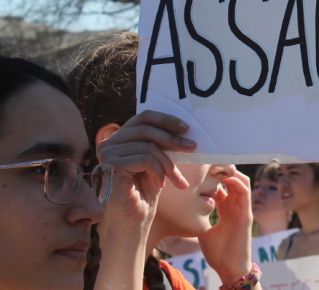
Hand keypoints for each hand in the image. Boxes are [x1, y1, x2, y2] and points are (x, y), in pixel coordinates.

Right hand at [97, 110, 193, 232]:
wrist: (135, 219)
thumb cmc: (146, 190)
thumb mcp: (157, 160)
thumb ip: (162, 142)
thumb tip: (184, 127)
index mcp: (119, 137)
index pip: (144, 117)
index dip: (166, 120)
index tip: (186, 128)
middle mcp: (109, 143)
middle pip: (147, 129)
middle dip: (173, 139)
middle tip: (192, 148)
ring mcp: (107, 154)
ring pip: (148, 146)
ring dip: (168, 163)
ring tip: (175, 178)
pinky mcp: (111, 167)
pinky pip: (145, 159)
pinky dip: (158, 171)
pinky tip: (160, 184)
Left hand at [198, 171, 252, 285]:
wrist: (230, 268)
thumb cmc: (218, 252)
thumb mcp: (203, 231)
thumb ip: (198, 218)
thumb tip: (183, 209)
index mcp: (226, 208)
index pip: (222, 185)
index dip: (212, 175)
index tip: (199, 167)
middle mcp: (235, 205)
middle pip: (233, 179)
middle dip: (222, 168)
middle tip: (208, 160)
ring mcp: (243, 208)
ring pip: (242, 180)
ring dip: (231, 171)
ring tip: (217, 164)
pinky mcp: (247, 213)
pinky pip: (244, 191)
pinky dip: (236, 181)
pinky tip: (224, 176)